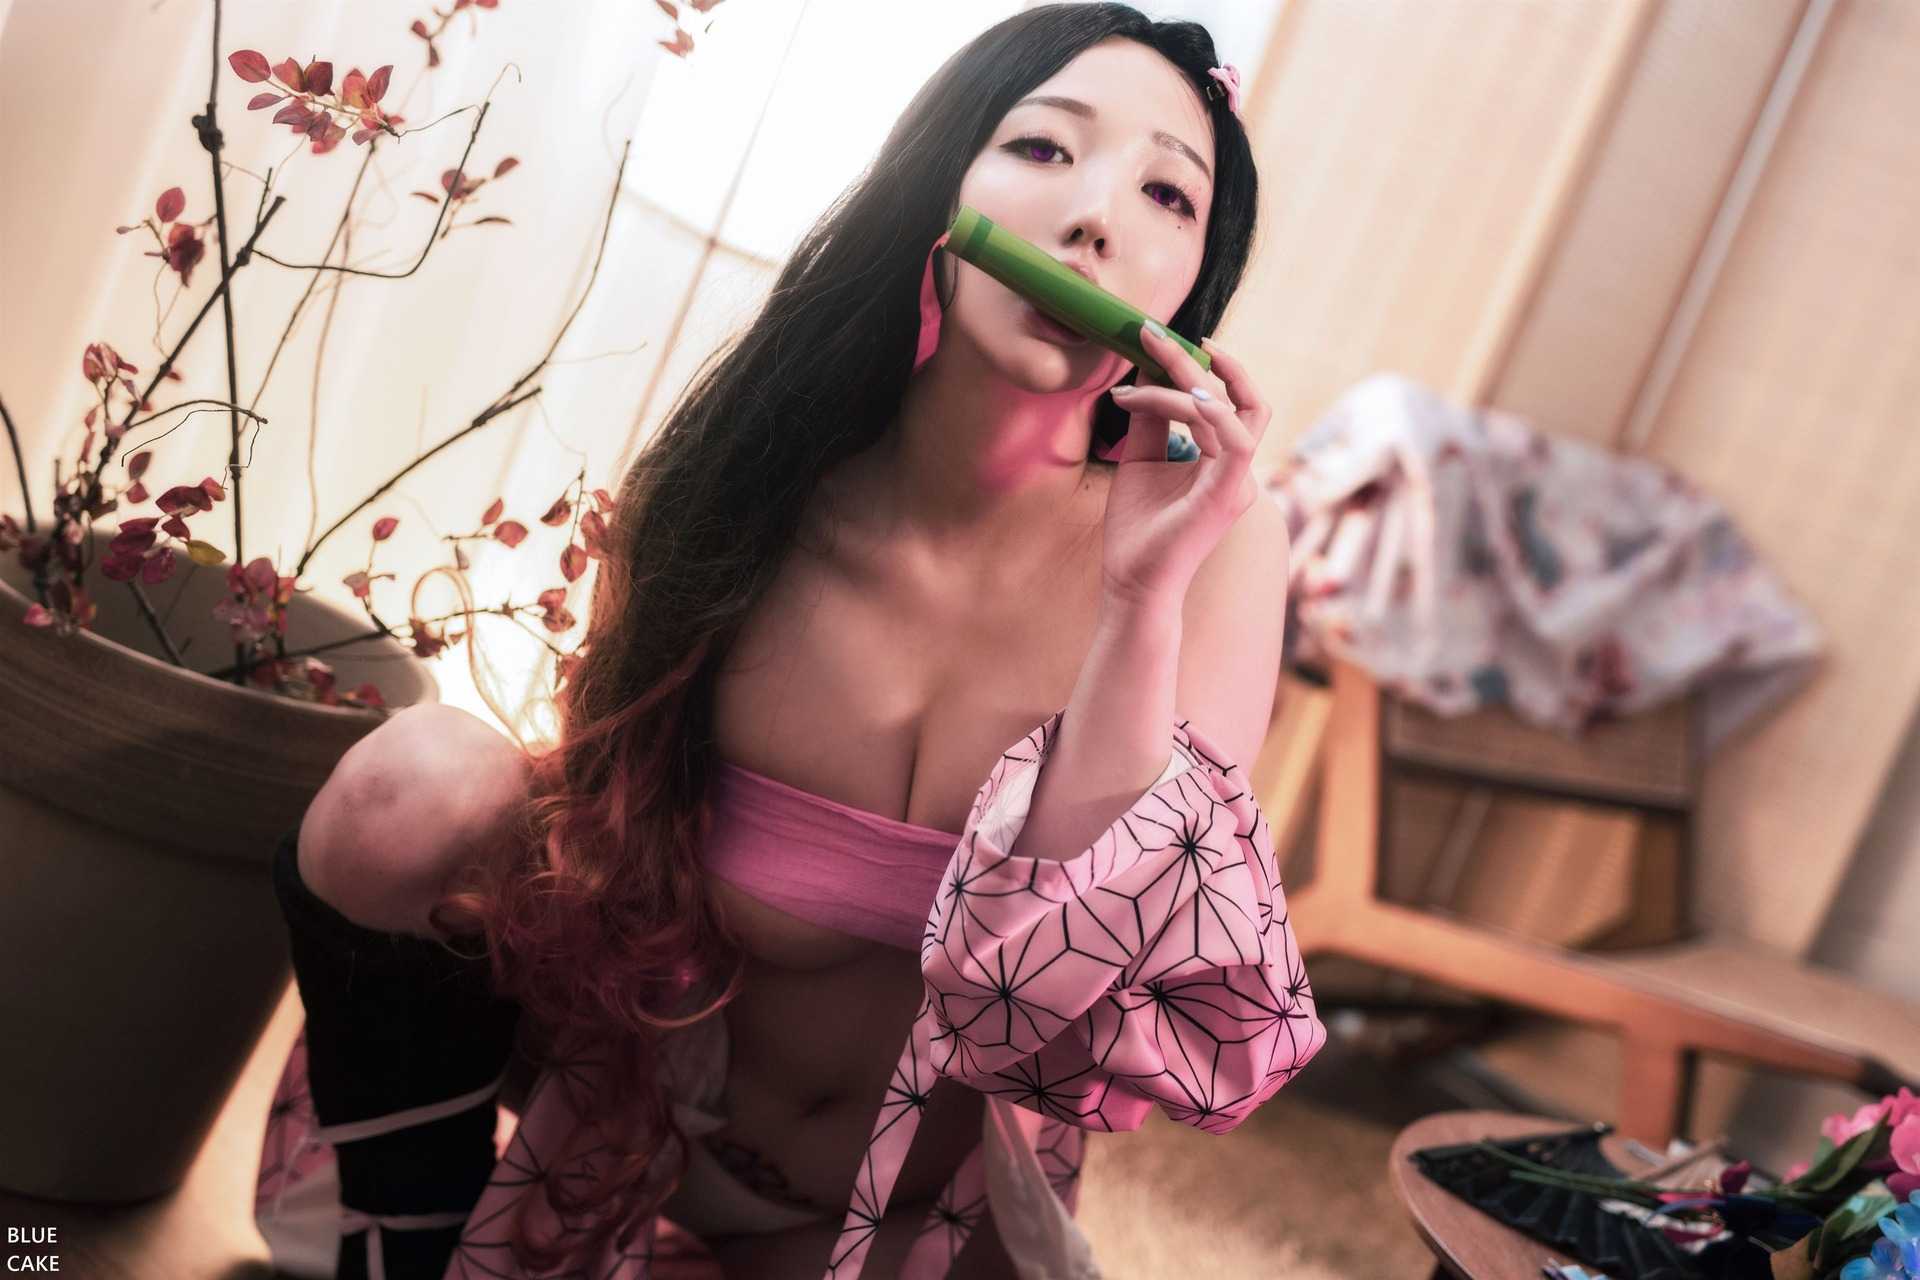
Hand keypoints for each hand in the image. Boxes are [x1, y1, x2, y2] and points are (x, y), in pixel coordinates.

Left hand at [1099, 323, 1271, 606]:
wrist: (1132, 583)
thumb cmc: (1137, 530)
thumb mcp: (1139, 459)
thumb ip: (1150, 418)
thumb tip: (1147, 371)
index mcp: (1223, 461)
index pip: (1226, 401)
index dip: (1199, 367)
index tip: (1158, 341)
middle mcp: (1238, 469)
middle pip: (1238, 398)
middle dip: (1194, 360)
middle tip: (1151, 333)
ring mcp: (1239, 482)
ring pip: (1228, 411)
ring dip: (1185, 383)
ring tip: (1140, 371)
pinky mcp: (1228, 495)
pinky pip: (1234, 440)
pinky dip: (1206, 413)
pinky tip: (1174, 398)